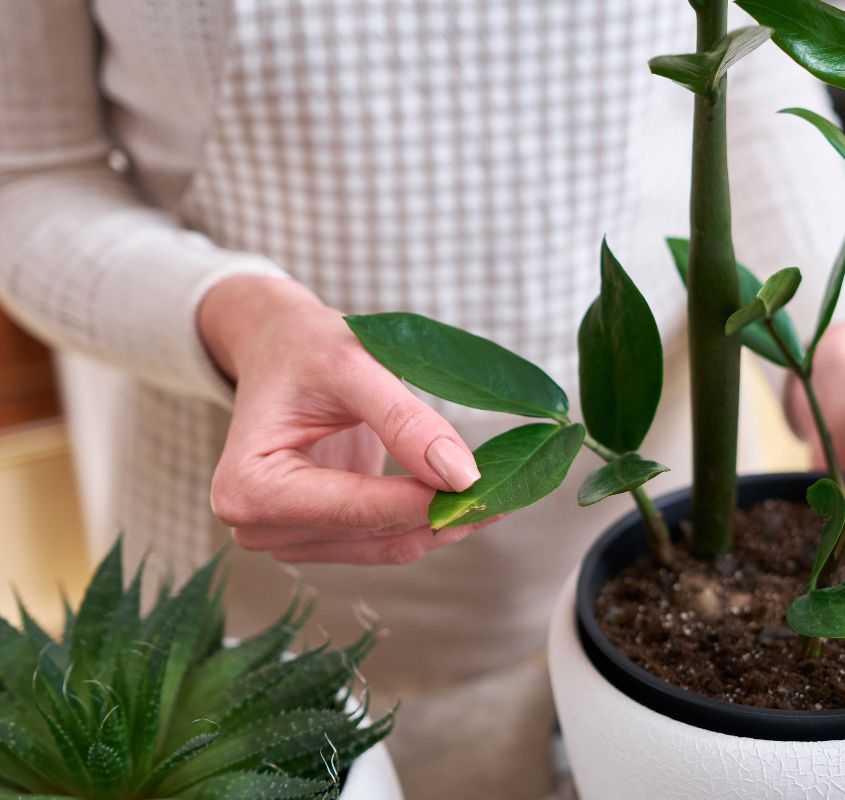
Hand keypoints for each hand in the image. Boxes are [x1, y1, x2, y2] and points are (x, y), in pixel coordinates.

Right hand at [199, 275, 487, 564]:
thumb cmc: (307, 348)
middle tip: (514, 486)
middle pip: (373, 534)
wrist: (282, 351)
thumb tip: (462, 477)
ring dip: (450, 523)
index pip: (353, 509)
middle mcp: (258, 528)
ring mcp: (289, 540)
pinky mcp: (322, 539)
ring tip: (507, 490)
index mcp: (247, 487)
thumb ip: (405, 421)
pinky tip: (477, 498)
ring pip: (390, 546)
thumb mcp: (354, 366)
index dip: (424, 500)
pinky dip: (435, 521)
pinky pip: (390, 540)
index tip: (488, 485)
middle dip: (445, 513)